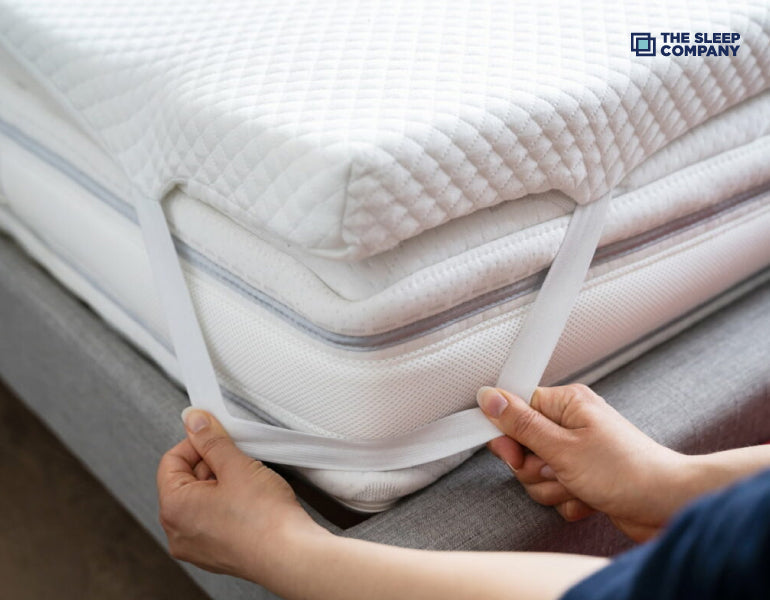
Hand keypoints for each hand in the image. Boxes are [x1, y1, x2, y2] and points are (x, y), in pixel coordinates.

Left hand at [157, 409, 327, 581]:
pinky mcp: (217, 554)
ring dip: (222, 484)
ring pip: (201, 501)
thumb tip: (194, 422)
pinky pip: (213, 520)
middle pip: (185, 481)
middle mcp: (178, 532)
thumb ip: (211, 439)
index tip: (216, 435)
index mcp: (174, 508)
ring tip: (249, 481)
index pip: (171, 461)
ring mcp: (197, 547)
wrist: (291, 555)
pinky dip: (228, 506)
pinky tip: (251, 501)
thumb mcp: (236, 465)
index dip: (197, 443)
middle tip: (238, 458)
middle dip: (211, 464)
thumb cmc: (264, 519)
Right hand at [477, 384, 687, 541]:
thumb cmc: (628, 471)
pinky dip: (568, 500)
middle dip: (535, 469)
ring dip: (553, 488)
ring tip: (580, 485)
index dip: (510, 435)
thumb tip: (490, 398)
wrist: (669, 506)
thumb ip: (521, 424)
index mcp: (567, 404)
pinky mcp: (584, 478)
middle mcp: (572, 425)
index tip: (515, 453)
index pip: (516, 409)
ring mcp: (578, 453)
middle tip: (558, 471)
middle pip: (523, 447)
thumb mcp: (563, 447)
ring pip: (536, 475)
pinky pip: (555, 492)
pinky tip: (591, 498)